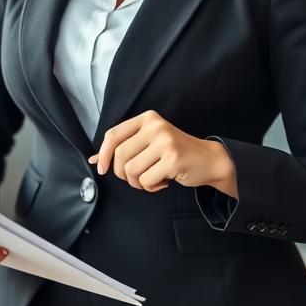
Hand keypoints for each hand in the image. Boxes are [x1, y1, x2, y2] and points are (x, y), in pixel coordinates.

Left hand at [89, 110, 236, 195]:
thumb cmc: (175, 153)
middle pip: (120, 156)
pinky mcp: (173, 159)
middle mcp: (155, 126)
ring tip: (152, 179)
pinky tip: (163, 182)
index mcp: (147, 119)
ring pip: (132, 170)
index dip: (103, 154)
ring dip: (138, 183)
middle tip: (137, 178)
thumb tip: (95, 160)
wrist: (209, 160)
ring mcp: (165, 142)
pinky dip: (151, 187)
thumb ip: (124, 148)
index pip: (113, 135)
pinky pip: (146, 180)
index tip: (101, 169)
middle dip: (124, 174)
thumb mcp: (149, 144)